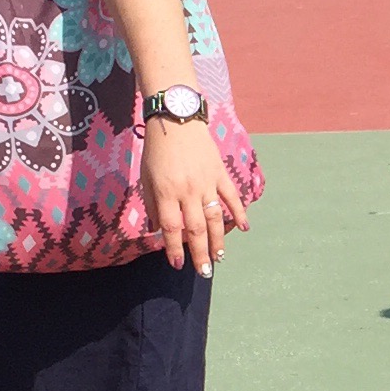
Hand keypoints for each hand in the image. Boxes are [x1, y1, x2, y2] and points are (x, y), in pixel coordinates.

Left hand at [142, 114, 238, 273]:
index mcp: (166, 192)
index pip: (171, 228)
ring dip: (219, 240)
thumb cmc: (157, 149)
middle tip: (204, 273)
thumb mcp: (146, 177)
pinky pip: (232, 196)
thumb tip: (159, 229)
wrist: (176, 118)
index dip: (174, 249)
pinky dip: (239, 212)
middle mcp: (188, 191)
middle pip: (196, 229)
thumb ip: (152, 204)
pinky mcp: (220, 173)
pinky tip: (244, 228)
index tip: (177, 265)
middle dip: (200, 253)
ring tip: (220, 257)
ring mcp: (207, 182)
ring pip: (215, 217)